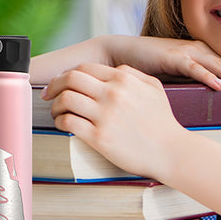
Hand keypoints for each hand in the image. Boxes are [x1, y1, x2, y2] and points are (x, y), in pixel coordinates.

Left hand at [42, 63, 188, 180]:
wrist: (171, 151)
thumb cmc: (163, 122)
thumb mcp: (154, 87)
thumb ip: (132, 74)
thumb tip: (111, 71)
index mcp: (124, 79)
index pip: (84, 68)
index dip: (67, 73)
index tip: (61, 82)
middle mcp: (113, 94)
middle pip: (70, 78)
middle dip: (55, 85)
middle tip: (49, 94)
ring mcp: (105, 115)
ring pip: (66, 99)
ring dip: (55, 105)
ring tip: (57, 112)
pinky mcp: (99, 137)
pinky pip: (69, 122)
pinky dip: (60, 121)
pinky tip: (63, 124)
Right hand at [107, 36, 220, 100]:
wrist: (122, 54)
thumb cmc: (152, 68)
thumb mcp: (180, 78)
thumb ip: (197, 85)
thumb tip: (214, 102)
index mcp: (205, 56)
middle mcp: (201, 51)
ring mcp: (188, 52)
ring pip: (219, 67)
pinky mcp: (172, 57)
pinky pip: (194, 67)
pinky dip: (208, 76)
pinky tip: (220, 87)